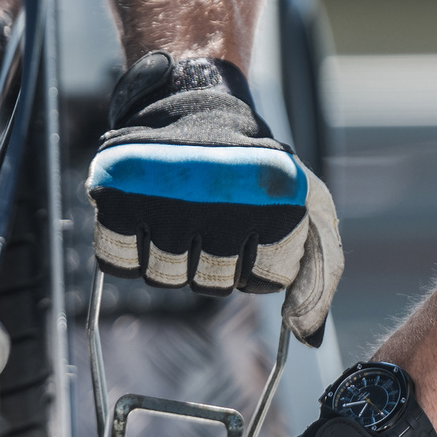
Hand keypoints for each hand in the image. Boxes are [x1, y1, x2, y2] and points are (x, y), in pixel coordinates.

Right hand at [86, 52, 340, 342]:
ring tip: (177, 213)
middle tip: (210, 217)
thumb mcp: (304, 202)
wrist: (192, 100)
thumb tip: (306, 336)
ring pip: (163, 279)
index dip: (256, 262)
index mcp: (275, 201)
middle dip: (212, 260)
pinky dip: (127, 249)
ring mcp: (166, 197)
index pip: (262, 281)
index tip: (250, 228)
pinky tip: (142, 218)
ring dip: (169, 256)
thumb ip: (320, 270)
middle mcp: (221, 200)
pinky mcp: (118, 194)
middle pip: (210, 285)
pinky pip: (117, 262)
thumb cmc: (251, 166)